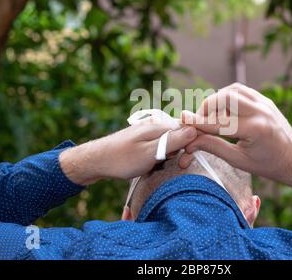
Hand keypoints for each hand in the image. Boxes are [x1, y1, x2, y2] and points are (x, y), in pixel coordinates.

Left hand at [60, 117, 196, 184]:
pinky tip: (152, 165)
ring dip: (169, 156)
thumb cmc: (122, 159)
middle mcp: (156, 125)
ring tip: (157, 167)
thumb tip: (194, 129)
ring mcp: (149, 131)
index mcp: (160, 126)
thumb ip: (172, 141)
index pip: (188, 130)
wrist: (96, 161)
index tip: (185, 161)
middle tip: (170, 166)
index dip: (192, 145)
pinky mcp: (144, 139)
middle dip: (180, 152)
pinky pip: (160, 146)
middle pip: (180, 136)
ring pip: (170, 143)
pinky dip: (159, 157)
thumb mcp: (150, 153)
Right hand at [180, 83, 291, 196]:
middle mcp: (260, 111)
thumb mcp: (238, 160)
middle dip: (206, 108)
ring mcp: (264, 102)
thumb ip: (213, 147)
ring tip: (211, 117)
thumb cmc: (268, 164)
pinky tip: (223, 110)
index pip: (218, 123)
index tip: (182, 119)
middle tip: (200, 122)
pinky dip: (227, 97)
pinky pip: (240, 90)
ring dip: (216, 100)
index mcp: (255, 129)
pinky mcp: (264, 99)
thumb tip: (190, 141)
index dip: (197, 122)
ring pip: (231, 90)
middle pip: (224, 98)